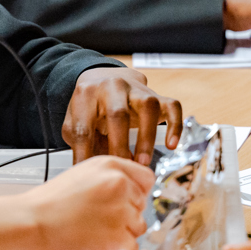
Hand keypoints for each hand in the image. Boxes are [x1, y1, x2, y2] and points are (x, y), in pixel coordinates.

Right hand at [0, 155, 152, 249]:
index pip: (146, 178)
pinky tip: (99, 244)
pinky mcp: (117, 234)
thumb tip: (130, 194)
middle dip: (126, 215)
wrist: (30, 220)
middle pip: (142, 205)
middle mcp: (117, 183)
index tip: (128, 201)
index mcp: (108, 165)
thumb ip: (108, 180)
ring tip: (96, 231)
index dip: (137, 192)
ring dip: (121, 234)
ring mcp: (119, 209)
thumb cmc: (48, 202)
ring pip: (139, 227)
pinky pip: (132, 248)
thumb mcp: (81, 176)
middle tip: (99, 219)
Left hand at [63, 67, 181, 164]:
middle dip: (119, 144)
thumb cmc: (90, 107)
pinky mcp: (156, 95)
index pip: (83, 126)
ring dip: (146, 137)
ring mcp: (136, 89)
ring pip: (148, 106)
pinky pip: (172, 106)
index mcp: (86, 94)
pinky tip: (170, 145)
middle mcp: (112, 86)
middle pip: (118, 113)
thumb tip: (84, 171)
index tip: (88, 172)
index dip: (84, 153)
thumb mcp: (76, 120)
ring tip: (142, 162)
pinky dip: (174, 126)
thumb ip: (79, 142)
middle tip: (122, 167)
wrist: (105, 77)